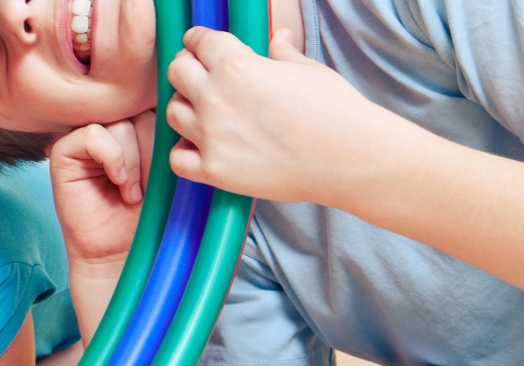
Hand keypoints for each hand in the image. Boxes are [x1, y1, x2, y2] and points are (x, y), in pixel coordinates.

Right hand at [48, 110, 155, 266]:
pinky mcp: (64, 151)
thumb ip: (166, 137)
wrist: (120, 252)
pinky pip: (93, 134)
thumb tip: (171, 108)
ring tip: (131, 191)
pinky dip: (111, 158)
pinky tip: (117, 182)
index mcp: (136, 126)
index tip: (167, 172)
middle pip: (139, 111)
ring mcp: (85, 137)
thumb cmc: (147, 216)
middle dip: (151, 151)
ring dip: (133, 161)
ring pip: (120, 123)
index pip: (157, 106)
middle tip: (148, 186)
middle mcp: (110, 126)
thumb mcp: (168, 170)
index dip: (167, 135)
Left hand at [165, 27, 422, 204]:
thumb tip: (278, 37)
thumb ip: (282, 53)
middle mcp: (216, 98)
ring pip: (173, 112)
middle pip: (177, 71)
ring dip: (185, 107)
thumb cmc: (335, 111)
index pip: (200, 42)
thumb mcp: (308, 70)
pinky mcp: (215, 171)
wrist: (350, 158)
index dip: (199, 40)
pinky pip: (177, 158)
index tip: (198, 44)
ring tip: (203, 111)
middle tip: (198, 74)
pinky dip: (185, 152)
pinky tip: (202, 147)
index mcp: (237, 65)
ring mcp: (212, 136)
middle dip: (187, 68)